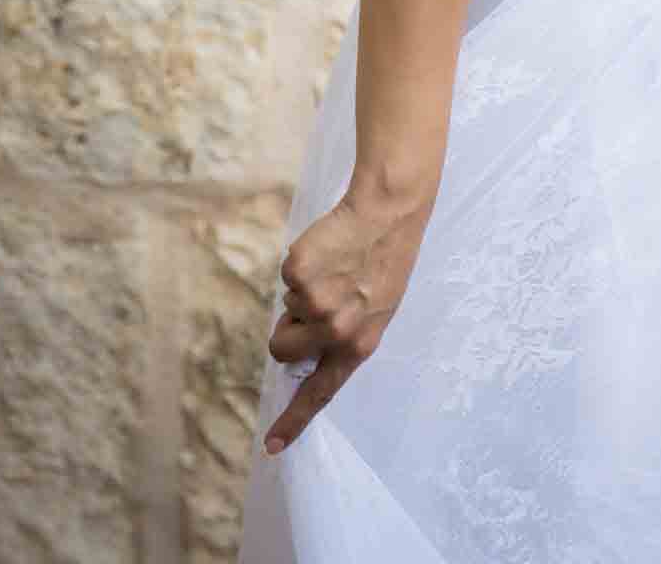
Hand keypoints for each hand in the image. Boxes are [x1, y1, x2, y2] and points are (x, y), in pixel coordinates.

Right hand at [263, 184, 434, 455]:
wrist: (388, 214)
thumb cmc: (383, 263)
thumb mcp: (375, 312)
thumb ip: (343, 339)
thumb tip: (304, 353)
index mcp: (358, 346)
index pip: (319, 394)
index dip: (292, 421)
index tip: (271, 447)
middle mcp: (335, 331)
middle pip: (281, 349)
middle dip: (288, 329)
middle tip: (317, 301)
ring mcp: (316, 303)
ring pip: (284, 309)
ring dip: (301, 292)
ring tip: (334, 270)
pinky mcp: (299, 273)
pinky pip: (285, 276)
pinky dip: (301, 263)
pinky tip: (328, 251)